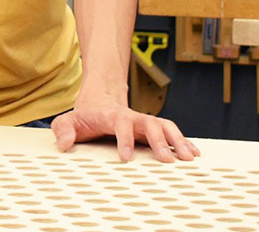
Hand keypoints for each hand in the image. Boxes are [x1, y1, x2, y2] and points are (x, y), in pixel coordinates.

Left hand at [50, 97, 200, 162]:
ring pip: (165, 126)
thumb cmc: (85, 115)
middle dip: (159, 141)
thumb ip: (63, 129)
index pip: (121, 124)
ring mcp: (144, 122)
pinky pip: (172, 132)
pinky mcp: (153, 128)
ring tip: (189, 158)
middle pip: (149, 124)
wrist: (100, 99)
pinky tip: (195, 153)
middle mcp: (132, 117)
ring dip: (178, 140)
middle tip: (168, 160)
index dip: (125, 139)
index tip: (126, 157)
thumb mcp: (68, 120)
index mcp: (112, 116)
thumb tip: (63, 144)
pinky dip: (184, 141)